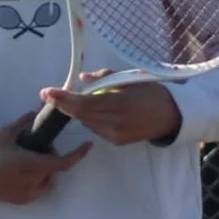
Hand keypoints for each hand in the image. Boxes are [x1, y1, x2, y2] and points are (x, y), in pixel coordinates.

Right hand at [0, 112, 90, 203]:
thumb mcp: (6, 133)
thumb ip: (26, 123)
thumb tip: (39, 111)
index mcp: (31, 164)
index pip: (63, 163)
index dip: (78, 155)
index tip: (88, 146)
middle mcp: (32, 182)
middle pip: (53, 167)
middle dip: (49, 155)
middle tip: (33, 144)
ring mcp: (27, 194)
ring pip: (47, 179)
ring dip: (44, 168)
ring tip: (25, 158)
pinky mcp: (21, 200)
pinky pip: (38, 188)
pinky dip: (36, 178)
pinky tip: (21, 170)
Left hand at [39, 70, 181, 145]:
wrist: (172, 115)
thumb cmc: (152, 91)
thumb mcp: (130, 78)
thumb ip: (104, 77)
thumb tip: (82, 79)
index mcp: (119, 102)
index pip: (83, 103)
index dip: (63, 99)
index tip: (46, 93)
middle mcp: (115, 121)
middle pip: (80, 114)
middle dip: (64, 104)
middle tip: (51, 95)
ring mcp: (114, 134)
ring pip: (86, 122)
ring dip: (78, 111)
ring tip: (79, 100)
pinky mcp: (116, 141)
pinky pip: (95, 128)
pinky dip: (91, 119)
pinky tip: (98, 111)